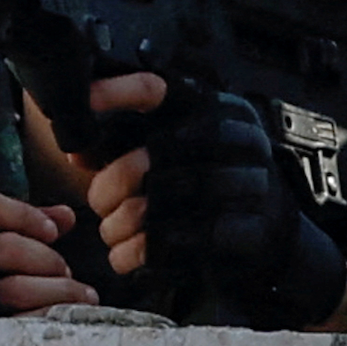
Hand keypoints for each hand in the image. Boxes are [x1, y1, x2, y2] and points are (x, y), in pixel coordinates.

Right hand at [0, 185, 98, 314]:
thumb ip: (7, 225)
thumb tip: (64, 218)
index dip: (20, 213)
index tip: (51, 231)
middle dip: (44, 258)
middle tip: (64, 269)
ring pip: (10, 289)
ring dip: (57, 290)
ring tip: (79, 294)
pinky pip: (12, 327)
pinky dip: (47, 318)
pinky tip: (66, 318)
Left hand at [79, 74, 346, 329]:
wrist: (270, 227)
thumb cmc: (206, 180)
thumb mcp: (165, 151)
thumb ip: (122, 143)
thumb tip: (75, 147)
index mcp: (216, 106)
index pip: (161, 89)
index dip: (116, 94)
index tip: (81, 107)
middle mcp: (240, 137)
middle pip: (160, 151)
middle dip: (115, 181)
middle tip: (97, 202)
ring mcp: (253, 183)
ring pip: (173, 198)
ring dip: (126, 222)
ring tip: (110, 232)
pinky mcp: (253, 229)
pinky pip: (190, 241)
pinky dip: (147, 251)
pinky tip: (126, 256)